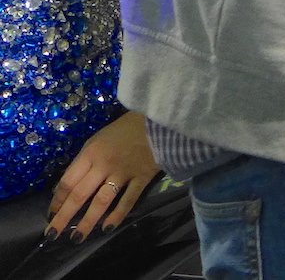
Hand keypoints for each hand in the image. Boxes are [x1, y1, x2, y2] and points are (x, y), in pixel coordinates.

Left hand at [47, 111, 158, 240]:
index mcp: (90, 153)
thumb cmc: (125, 128)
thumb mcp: (98, 140)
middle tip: (53, 234)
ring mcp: (124, 172)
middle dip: (64, 216)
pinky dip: (117, 214)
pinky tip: (107, 227)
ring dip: (87, 221)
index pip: (68, 181)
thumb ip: (83, 161)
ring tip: (77, 237)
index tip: (51, 213)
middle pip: (79, 194)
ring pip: (101, 201)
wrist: (160, 119)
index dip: (57, 200)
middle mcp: (104, 164)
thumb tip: (66, 187)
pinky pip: (128, 199)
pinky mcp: (142, 177)